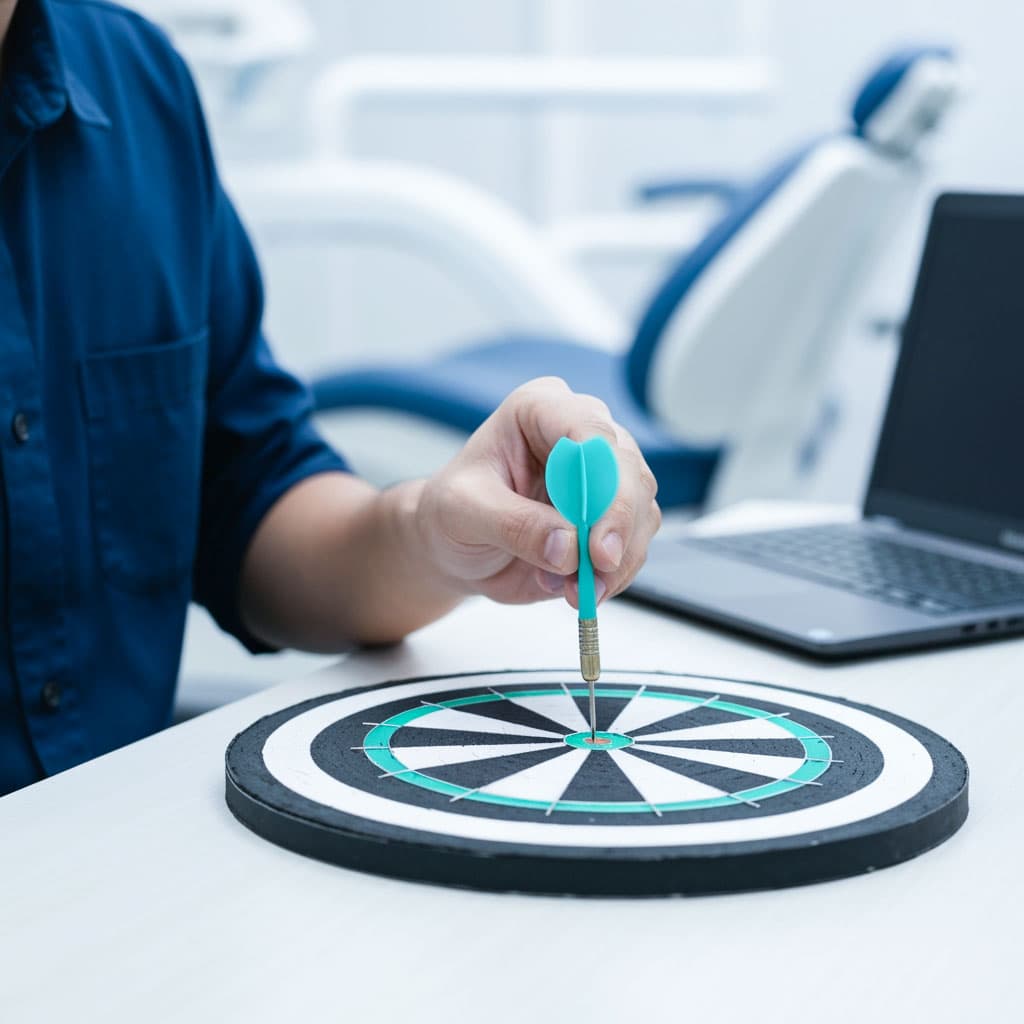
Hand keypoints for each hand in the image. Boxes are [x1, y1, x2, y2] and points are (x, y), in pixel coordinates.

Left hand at [417, 377, 661, 607]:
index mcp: (540, 409)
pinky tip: (577, 589)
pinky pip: (634, 543)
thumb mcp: (462, 513)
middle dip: (619, 528)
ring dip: (616, 560)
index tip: (598, 542)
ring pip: (642, 510)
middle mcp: (580, 433)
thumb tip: (568, 547)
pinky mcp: (612, 515)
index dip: (605, 483)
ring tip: (572, 588)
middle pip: (628, 471)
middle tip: (597, 570)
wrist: (454, 547)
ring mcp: (603, 475)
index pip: (590, 431)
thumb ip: (514, 525)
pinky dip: (615, 574)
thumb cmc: (450, 512)